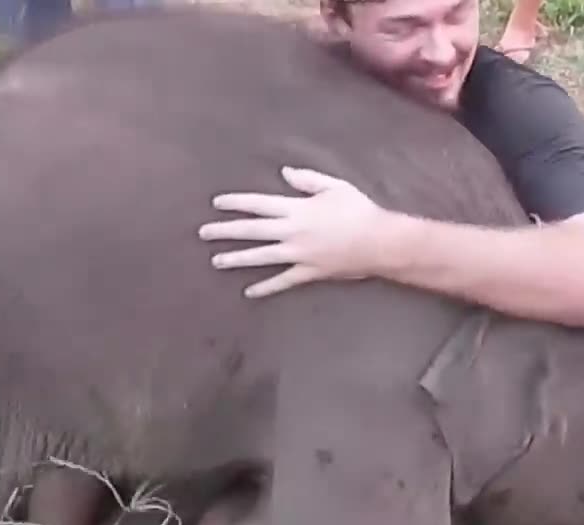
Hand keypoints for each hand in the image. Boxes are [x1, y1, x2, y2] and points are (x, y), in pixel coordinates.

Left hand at [199, 166, 390, 297]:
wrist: (380, 242)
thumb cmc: (360, 211)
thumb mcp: (335, 187)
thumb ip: (307, 180)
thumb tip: (284, 173)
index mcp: (296, 209)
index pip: (258, 203)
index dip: (236, 202)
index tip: (217, 203)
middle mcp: (292, 232)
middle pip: (252, 231)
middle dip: (225, 231)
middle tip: (203, 233)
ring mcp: (298, 255)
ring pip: (261, 257)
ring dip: (236, 259)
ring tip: (216, 261)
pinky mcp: (308, 272)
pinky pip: (283, 281)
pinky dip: (266, 287)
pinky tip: (249, 292)